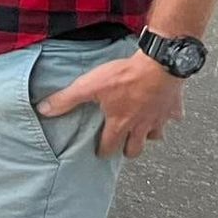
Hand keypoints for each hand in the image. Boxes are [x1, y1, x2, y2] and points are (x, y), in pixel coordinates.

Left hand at [38, 49, 183, 157]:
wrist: (158, 64)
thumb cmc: (124, 76)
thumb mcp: (88, 86)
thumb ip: (66, 100)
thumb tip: (43, 110)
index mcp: (120, 123)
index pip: (110, 146)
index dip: (103, 151)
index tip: (100, 152)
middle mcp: (141, 126)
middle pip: (136, 149)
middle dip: (128, 150)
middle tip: (122, 147)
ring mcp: (160, 118)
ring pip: (156, 136)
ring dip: (149, 136)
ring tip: (142, 132)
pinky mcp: (173, 107)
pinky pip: (173, 117)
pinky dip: (169, 116)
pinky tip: (165, 110)